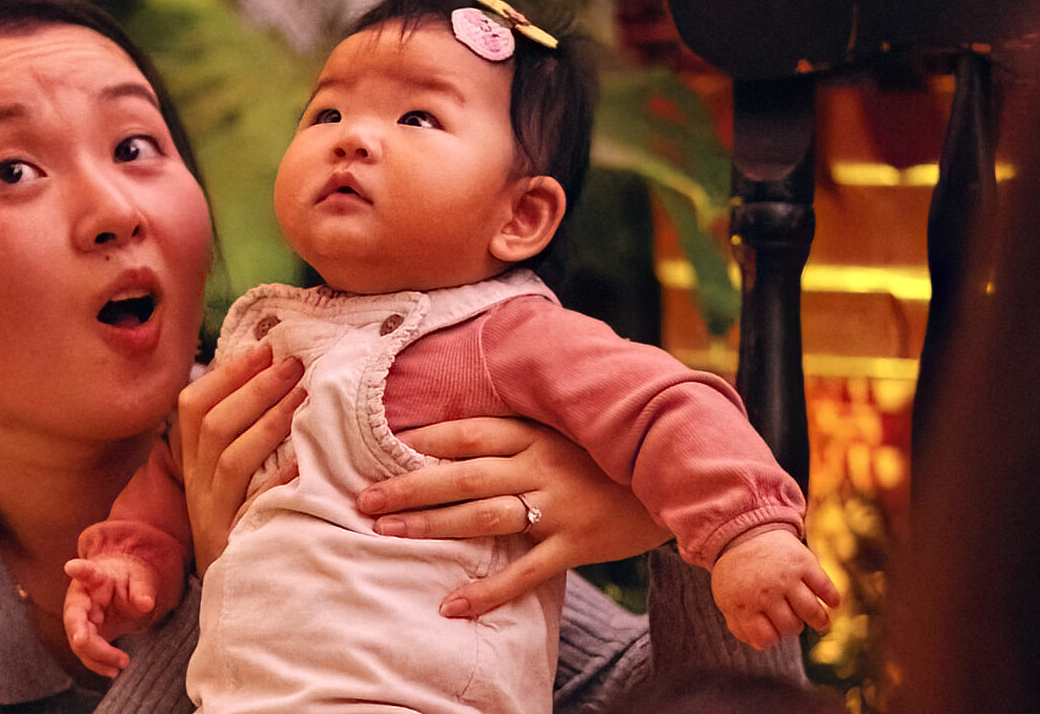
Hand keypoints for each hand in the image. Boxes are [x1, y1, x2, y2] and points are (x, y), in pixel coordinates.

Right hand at [62, 556, 164, 676]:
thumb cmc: (129, 580)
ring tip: (122, 663)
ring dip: (97, 656)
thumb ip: (142, 590)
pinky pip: (86, 653)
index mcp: (95, 577)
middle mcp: (80, 598)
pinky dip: (98, 664)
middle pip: (74, 618)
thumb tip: (146, 603)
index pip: (86, 572)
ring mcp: (79, 619)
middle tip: (90, 644)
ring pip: (78, 641)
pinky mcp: (84, 635)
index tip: (72, 567)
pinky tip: (113, 672)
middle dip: (82, 636)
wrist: (123, 588)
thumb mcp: (140, 580)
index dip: (79, 570)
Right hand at [174, 344, 305, 572]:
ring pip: (231, 459)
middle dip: (254, 389)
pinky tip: (303, 461)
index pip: (194, 407)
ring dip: (268, 421)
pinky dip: (277, 480)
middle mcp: (197, 485)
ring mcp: (212, 514)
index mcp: (194, 463)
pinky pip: (253, 505)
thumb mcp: (231, 477)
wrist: (237, 592)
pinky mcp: (233, 542)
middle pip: (213, 426)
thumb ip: (241, 434)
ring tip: (303, 395)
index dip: (228, 375)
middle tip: (293, 363)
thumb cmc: (243, 523)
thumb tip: (274, 377)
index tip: (265, 348)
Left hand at [360, 417, 671, 617]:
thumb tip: (454, 434)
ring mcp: (559, 506)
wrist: (675, 481)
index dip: (421, 439)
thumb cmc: (605, 458)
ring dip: (432, 525)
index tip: (377, 447)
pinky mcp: (576, 545)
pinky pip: (525, 572)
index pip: (467, 432)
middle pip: (463, 474)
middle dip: (409, 486)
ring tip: (388, 533)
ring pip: (485, 515)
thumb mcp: (563, 432)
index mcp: (536, 434)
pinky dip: (487, 591)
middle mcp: (542, 465)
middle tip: (364, 498)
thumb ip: (516, 432)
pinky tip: (452, 605)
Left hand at [708, 530, 839, 650]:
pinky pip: (825, 586)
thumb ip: (739, 625)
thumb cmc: (738, 572)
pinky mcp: (804, 562)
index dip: (773, 640)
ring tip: (822, 624)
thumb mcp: (727, 598)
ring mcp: (787, 577)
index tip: (776, 636)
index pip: (766, 637)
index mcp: (745, 603)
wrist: (745, 532)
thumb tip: (763, 647)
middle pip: (791, 625)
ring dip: (820, 621)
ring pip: (810, 611)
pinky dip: (833, 598)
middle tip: (794, 624)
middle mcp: (767, 592)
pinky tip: (833, 604)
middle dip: (793, 629)